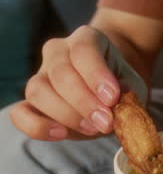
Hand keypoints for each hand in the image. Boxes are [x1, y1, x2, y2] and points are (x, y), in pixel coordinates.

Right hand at [10, 26, 146, 139]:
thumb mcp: (132, 85)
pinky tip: (60, 134)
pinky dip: (36, 126)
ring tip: (92, 129)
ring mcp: (41, 76)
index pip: (83, 51)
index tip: (112, 98)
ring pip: (38, 91)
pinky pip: (20, 113)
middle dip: (84, 102)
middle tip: (106, 122)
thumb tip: (119, 102)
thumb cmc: (120, 85)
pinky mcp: (32, 102)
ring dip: (66, 114)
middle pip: (60, 73)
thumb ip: (127, 93)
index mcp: (85, 39)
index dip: (96, 76)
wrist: (109, 91)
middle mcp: (58, 52)